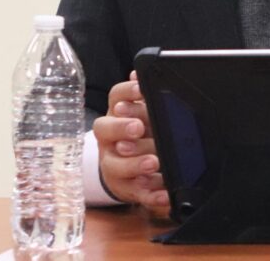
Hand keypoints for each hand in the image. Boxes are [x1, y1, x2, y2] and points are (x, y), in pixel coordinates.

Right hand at [93, 71, 169, 217]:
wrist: (125, 168)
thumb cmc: (136, 133)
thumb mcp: (140, 112)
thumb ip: (142, 95)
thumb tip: (139, 74)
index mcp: (115, 113)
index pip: (115, 96)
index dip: (126, 92)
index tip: (141, 89)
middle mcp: (109, 138)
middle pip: (105, 129)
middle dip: (122, 128)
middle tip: (138, 128)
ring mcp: (113, 164)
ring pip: (115, 165)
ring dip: (134, 163)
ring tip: (153, 162)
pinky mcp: (125, 188)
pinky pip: (136, 193)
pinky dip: (151, 195)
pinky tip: (165, 193)